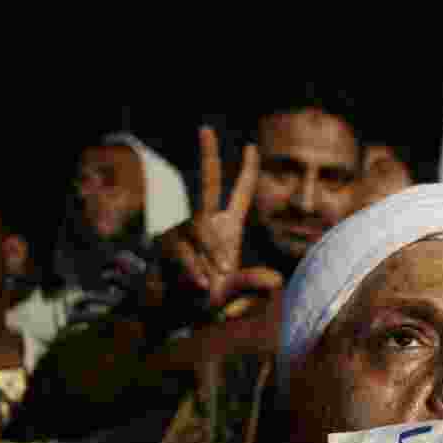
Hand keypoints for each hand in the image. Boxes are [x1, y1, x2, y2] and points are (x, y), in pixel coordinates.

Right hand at [158, 127, 282, 306]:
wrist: (175, 314)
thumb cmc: (207, 299)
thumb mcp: (235, 293)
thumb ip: (252, 285)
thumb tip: (276, 281)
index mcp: (226, 228)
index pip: (239, 194)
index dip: (246, 171)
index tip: (251, 146)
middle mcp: (204, 223)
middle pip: (208, 184)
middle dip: (208, 156)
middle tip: (205, 128)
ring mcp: (182, 230)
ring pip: (200, 231)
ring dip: (210, 257)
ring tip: (211, 285)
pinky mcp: (166, 243)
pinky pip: (184, 251)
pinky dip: (194, 270)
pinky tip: (199, 286)